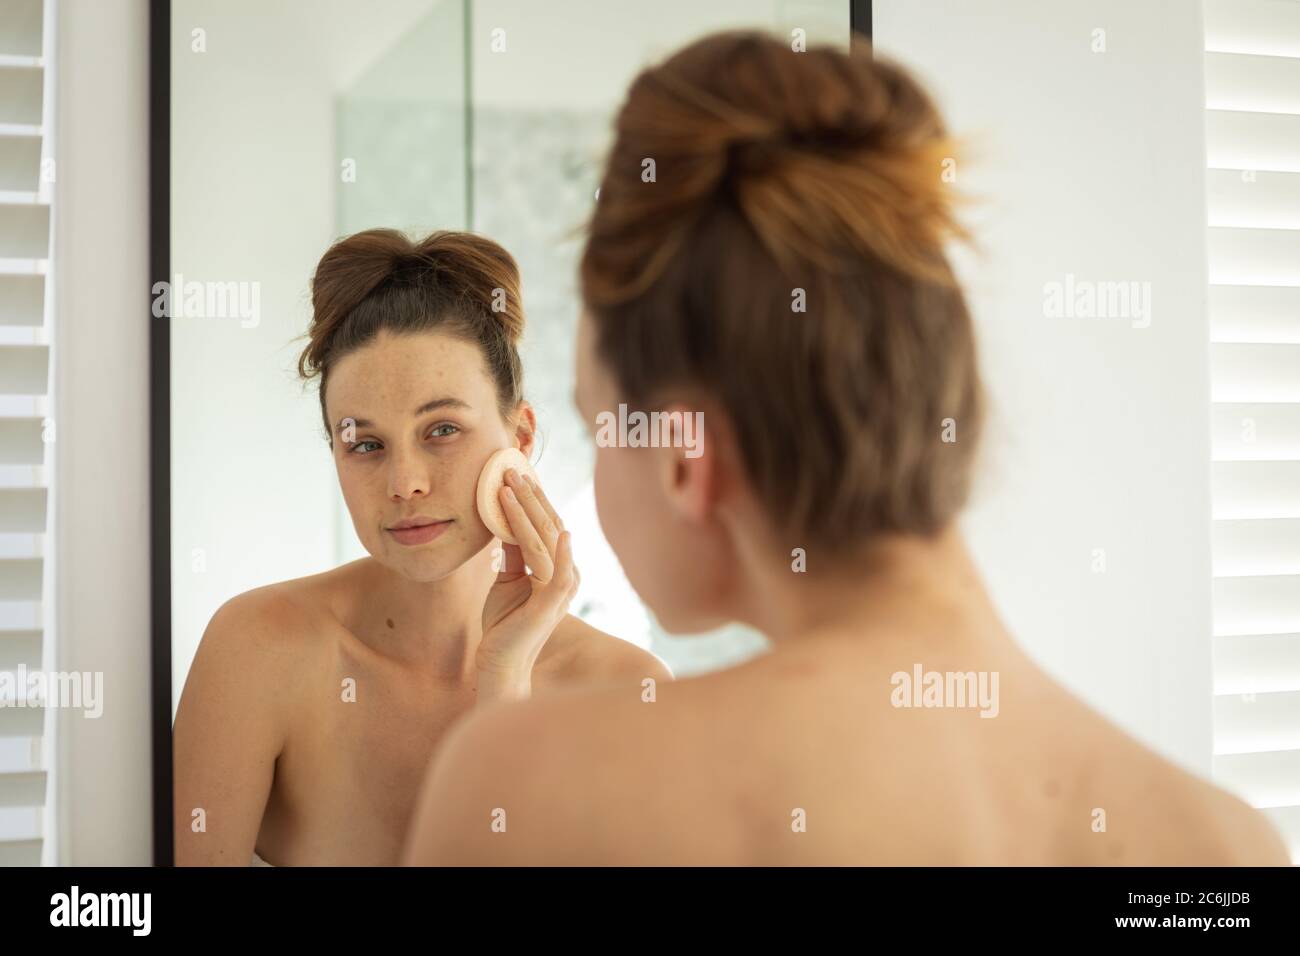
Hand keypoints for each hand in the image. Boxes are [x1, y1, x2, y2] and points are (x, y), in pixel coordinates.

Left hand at [477, 468, 579, 699]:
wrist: (500, 663)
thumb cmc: (505, 623)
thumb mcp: (506, 580)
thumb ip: (512, 554)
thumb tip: (505, 522)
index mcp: (558, 568)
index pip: (547, 524)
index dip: (533, 498)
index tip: (518, 472)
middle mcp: (566, 574)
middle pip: (548, 525)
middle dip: (529, 495)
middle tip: (511, 468)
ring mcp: (561, 589)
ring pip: (545, 539)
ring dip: (526, 510)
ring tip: (508, 485)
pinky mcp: (552, 603)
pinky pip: (558, 570)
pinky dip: (560, 549)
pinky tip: (558, 529)